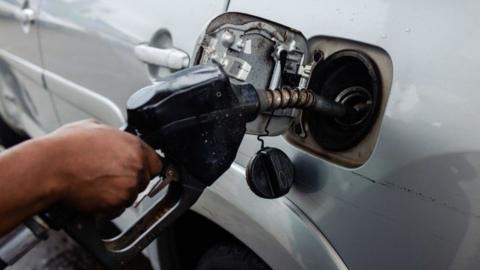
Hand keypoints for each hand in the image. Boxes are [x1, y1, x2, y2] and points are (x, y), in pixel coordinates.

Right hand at [45, 120, 161, 214]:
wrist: (50, 167)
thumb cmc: (66, 147)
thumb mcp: (95, 127)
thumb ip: (115, 136)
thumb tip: (117, 139)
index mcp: (134, 146)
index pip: (156, 162)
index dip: (145, 166)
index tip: (138, 170)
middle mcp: (135, 166)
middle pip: (145, 179)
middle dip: (131, 180)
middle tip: (112, 178)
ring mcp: (127, 186)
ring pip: (133, 195)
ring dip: (120, 193)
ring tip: (100, 185)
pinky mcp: (116, 203)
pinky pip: (119, 209)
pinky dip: (109, 207)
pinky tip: (96, 195)